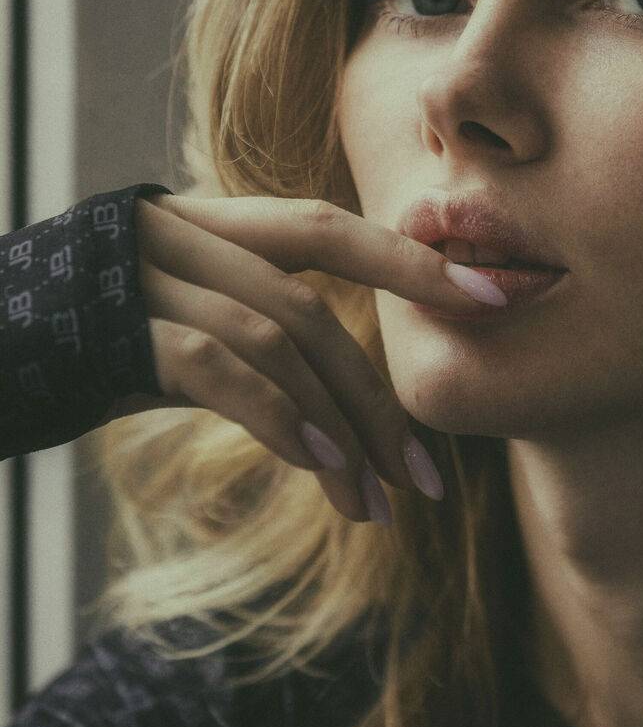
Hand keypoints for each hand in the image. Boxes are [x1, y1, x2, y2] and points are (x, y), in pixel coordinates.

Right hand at [105, 193, 493, 521]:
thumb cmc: (59, 351)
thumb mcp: (161, 341)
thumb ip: (242, 345)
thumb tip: (330, 408)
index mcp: (203, 222)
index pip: (329, 227)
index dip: (416, 259)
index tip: (498, 297)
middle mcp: (179, 228)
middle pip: (317, 292)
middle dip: (385, 383)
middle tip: (438, 475)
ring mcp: (142, 270)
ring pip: (280, 334)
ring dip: (341, 427)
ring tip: (381, 505)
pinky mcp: (111, 325)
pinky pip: (222, 365)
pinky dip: (282, 419)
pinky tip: (324, 472)